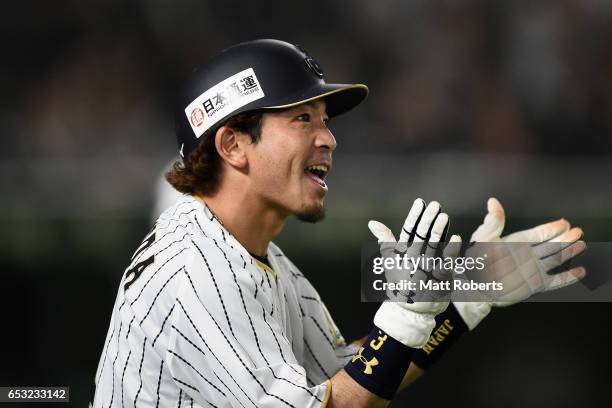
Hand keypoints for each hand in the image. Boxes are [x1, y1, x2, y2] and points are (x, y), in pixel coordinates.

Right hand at [369, 199, 461, 346]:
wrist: (410, 310)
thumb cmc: (401, 281)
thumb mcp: (391, 260)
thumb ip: (385, 239)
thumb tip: (372, 222)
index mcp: (403, 253)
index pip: (408, 231)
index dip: (414, 216)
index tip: (420, 202)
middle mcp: (413, 260)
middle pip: (421, 237)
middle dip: (428, 220)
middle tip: (435, 205)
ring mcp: (425, 270)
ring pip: (433, 248)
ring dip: (439, 232)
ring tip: (444, 216)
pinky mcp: (439, 280)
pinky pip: (445, 264)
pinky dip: (450, 251)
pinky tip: (457, 238)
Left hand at [454, 198, 586, 329]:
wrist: (474, 286)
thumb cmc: (475, 261)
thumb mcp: (483, 237)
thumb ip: (493, 221)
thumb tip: (493, 202)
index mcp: (516, 243)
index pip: (538, 233)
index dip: (552, 228)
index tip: (564, 222)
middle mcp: (527, 255)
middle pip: (551, 245)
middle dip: (565, 238)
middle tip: (578, 231)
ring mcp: (532, 270)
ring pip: (555, 260)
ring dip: (569, 253)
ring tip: (582, 245)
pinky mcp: (534, 284)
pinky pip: (554, 281)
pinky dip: (567, 278)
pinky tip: (579, 272)